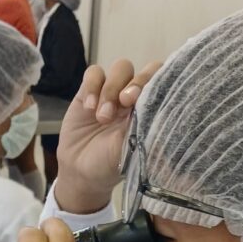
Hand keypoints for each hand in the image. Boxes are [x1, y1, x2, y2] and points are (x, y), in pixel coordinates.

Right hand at [55, 59, 161, 213]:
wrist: (80, 173)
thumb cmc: (110, 165)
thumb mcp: (130, 151)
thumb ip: (142, 129)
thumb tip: (159, 113)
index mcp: (148, 110)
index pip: (162, 81)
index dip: (154, 81)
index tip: (140, 100)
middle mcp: (132, 98)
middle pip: (143, 70)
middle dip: (134, 83)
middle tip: (124, 102)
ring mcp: (111, 93)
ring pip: (120, 68)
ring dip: (111, 90)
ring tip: (102, 117)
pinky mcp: (88, 92)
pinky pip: (93, 73)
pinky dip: (92, 87)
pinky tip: (88, 109)